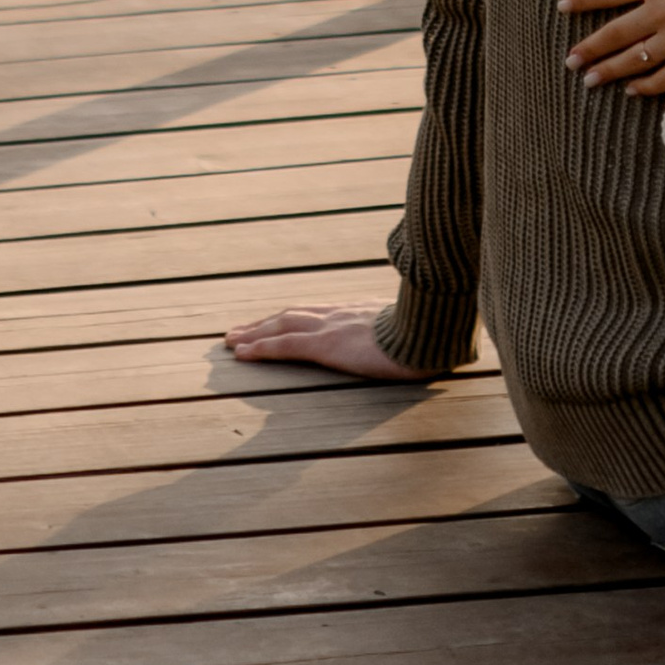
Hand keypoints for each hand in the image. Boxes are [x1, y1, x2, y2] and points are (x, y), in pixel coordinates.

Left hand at [222, 301, 420, 379]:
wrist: (432, 333)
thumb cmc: (430, 337)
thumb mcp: (412, 333)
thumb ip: (399, 335)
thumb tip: (406, 344)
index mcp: (358, 312)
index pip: (315, 313)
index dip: (290, 319)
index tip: (272, 324)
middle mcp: (340, 314)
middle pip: (291, 315)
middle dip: (263, 324)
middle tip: (238, 332)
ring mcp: (332, 326)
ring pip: (281, 326)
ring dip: (253, 333)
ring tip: (232, 341)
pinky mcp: (327, 344)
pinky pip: (285, 345)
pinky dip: (260, 347)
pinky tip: (242, 353)